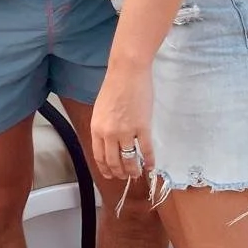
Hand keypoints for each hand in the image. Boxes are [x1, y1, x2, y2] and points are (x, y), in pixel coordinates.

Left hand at [90, 66, 155, 187]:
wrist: (127, 72)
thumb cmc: (114, 86)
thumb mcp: (100, 109)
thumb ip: (103, 127)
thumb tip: (110, 142)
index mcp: (96, 128)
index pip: (99, 156)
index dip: (105, 169)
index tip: (110, 175)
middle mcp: (109, 134)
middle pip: (114, 162)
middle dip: (120, 173)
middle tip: (125, 176)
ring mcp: (126, 132)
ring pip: (129, 160)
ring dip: (133, 170)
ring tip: (137, 173)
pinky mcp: (142, 127)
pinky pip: (146, 150)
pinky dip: (149, 160)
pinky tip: (150, 165)